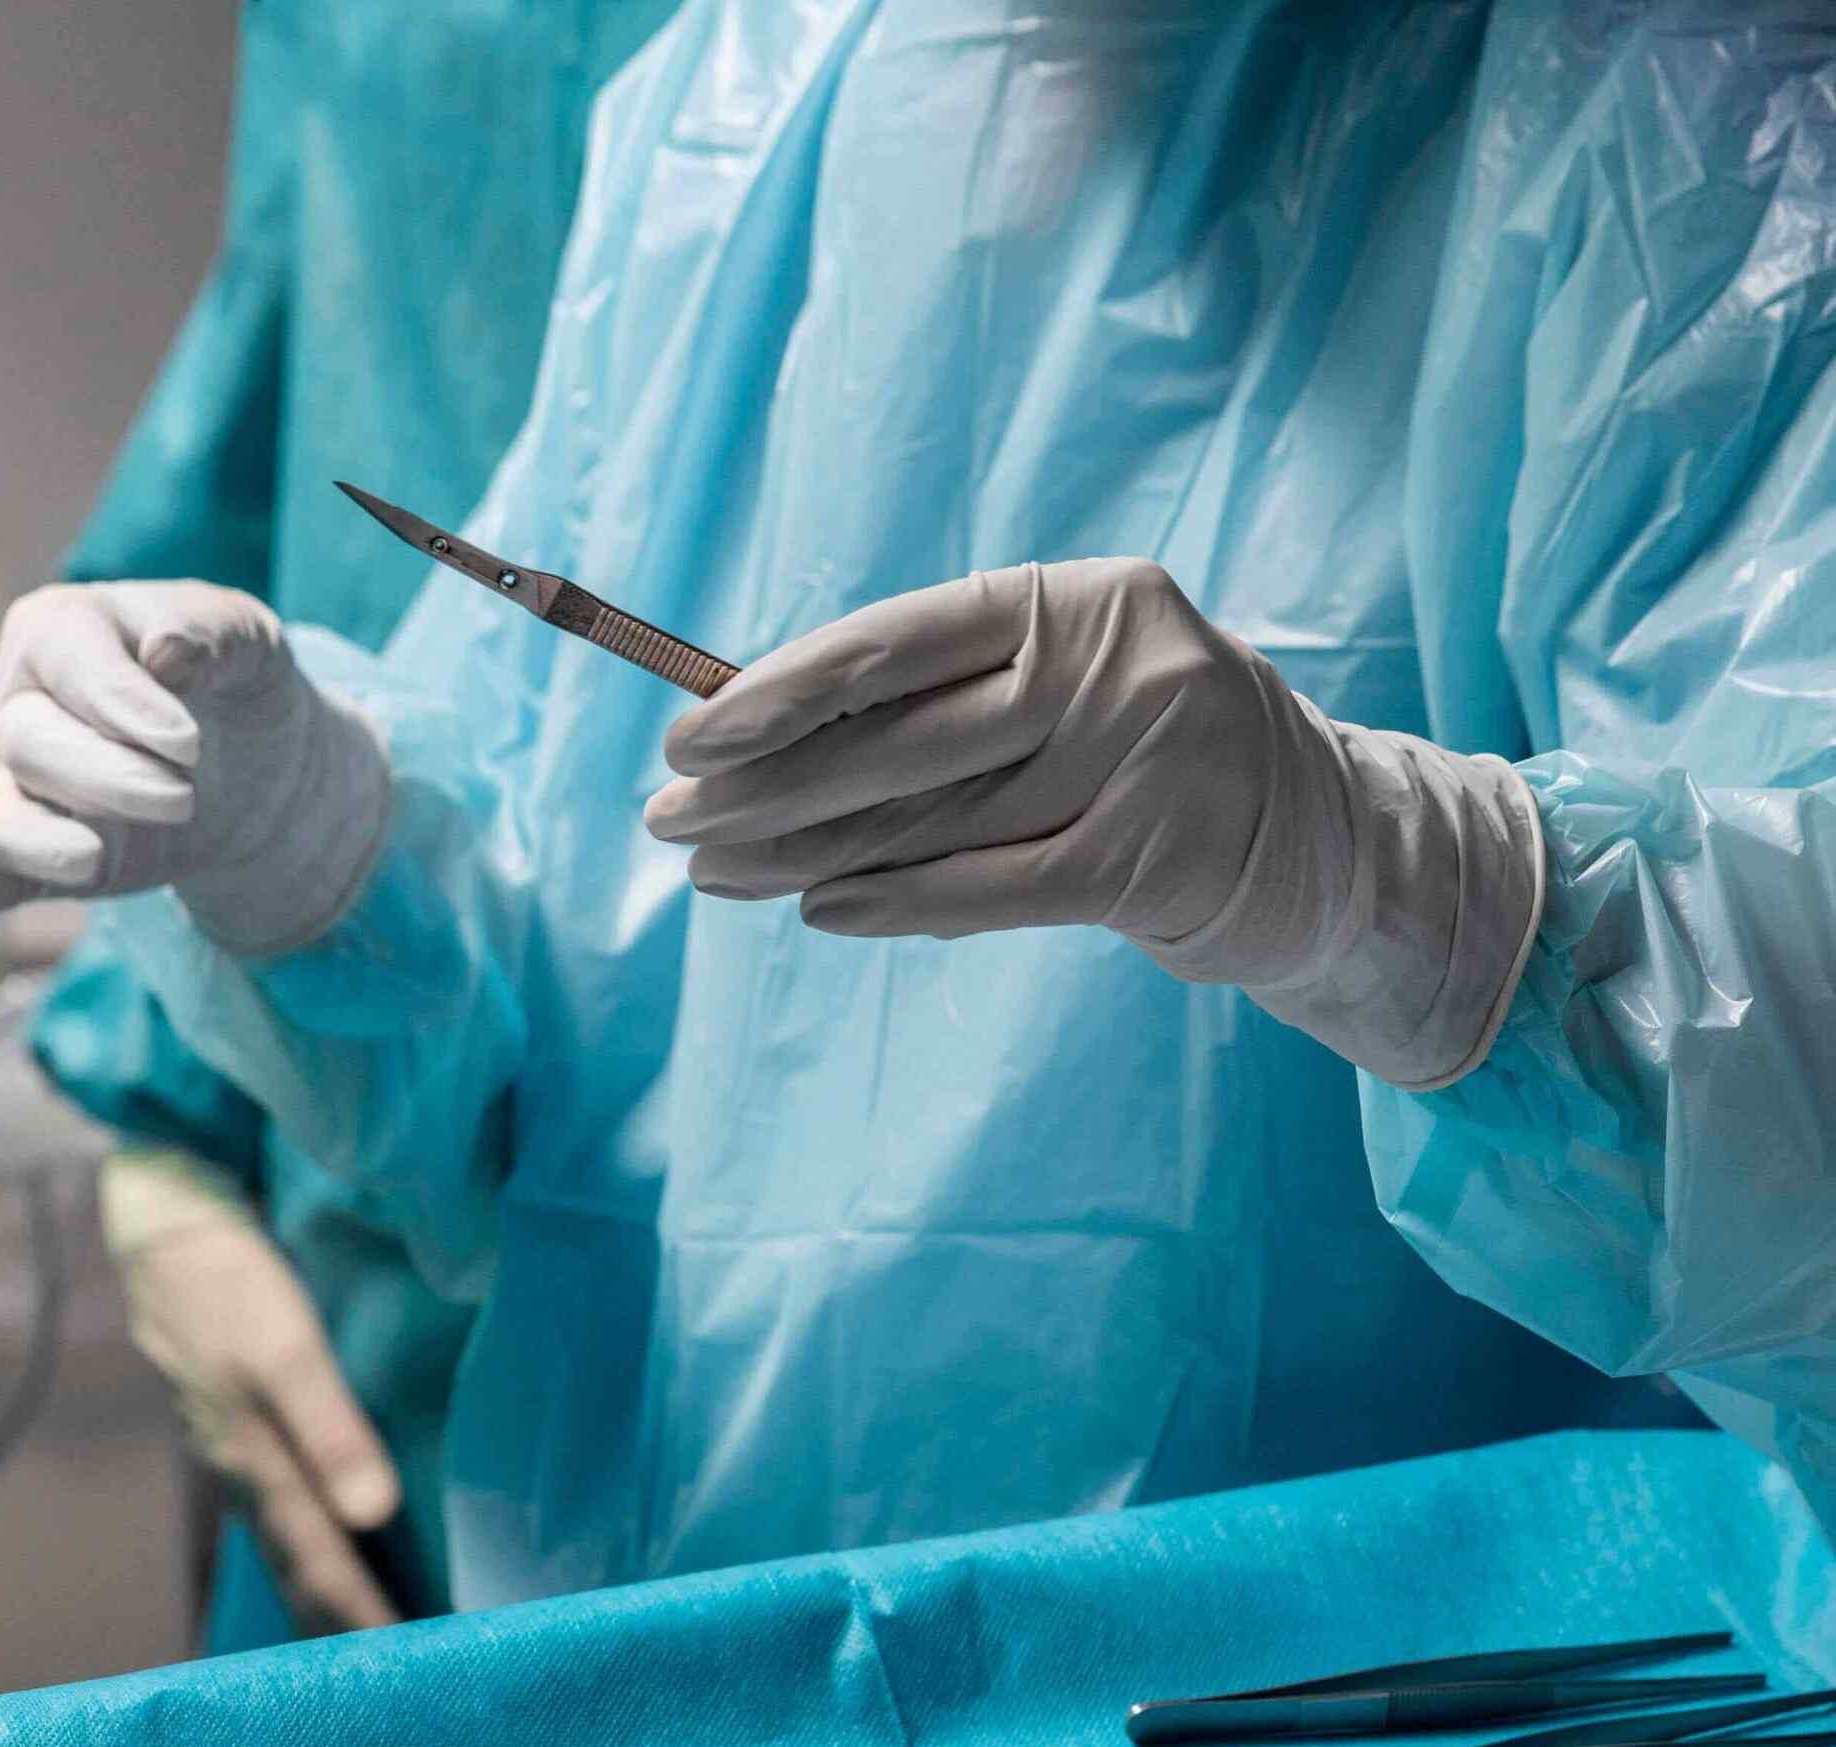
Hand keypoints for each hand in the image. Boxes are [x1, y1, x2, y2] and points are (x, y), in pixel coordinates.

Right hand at [0, 581, 389, 957]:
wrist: (251, 769)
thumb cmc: (229, 681)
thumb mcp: (246, 639)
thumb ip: (209, 632)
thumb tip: (164, 653)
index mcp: (60, 630)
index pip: (67, 659)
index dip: (123, 703)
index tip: (190, 745)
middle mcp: (18, 704)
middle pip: (29, 742)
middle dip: (110, 779)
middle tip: (183, 798)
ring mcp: (12, 784)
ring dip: (46, 844)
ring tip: (96, 857)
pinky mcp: (28, 858)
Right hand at [101, 1151, 403, 1635]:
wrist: (160, 1229)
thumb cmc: (226, 1282)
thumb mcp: (282, 1347)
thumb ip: (329, 1427)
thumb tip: (372, 1513)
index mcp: (258, 1467)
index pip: (321, 1567)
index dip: (363, 1621)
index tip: (410, 1672)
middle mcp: (245, 1476)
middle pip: (300, 1574)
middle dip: (344, 1631)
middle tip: (401, 1687)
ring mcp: (237, 1457)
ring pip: (289, 1548)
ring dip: (329, 1599)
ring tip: (372, 1647)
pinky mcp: (240, 1431)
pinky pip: (284, 1514)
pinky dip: (315, 1553)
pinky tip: (336, 1559)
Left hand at [646, 558, 1541, 1089]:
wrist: (1316, 839)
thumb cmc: (1140, 759)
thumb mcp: (1058, 694)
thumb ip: (941, 708)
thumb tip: (761, 739)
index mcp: (1073, 600)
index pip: (897, 641)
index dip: (782, 690)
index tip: (687, 733)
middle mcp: (1110, 665)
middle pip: (898, 739)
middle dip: (767, 785)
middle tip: (669, 820)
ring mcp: (1140, 760)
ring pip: (929, 819)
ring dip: (804, 854)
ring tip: (718, 872)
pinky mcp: (1151, 860)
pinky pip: (990, 888)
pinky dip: (895, 902)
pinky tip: (817, 909)